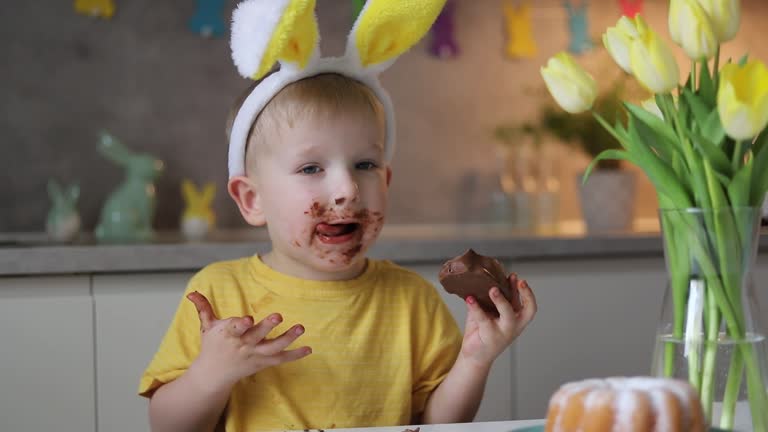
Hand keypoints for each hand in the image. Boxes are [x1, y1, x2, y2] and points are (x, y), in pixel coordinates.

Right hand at [186, 291, 311, 386]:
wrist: (214, 374)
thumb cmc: (212, 346)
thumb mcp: (206, 326)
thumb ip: (203, 308)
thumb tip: (192, 292)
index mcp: (228, 335)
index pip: (234, 328)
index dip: (240, 324)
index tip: (247, 319)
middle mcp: (243, 345)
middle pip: (257, 336)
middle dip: (267, 326)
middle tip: (278, 315)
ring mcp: (255, 355)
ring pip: (273, 347)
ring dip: (288, 338)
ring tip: (301, 327)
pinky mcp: (263, 362)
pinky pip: (281, 359)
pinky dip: (295, 355)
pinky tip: (308, 349)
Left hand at [460, 276, 536, 367]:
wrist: (474, 355)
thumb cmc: (483, 330)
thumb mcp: (491, 312)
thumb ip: (493, 297)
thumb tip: (487, 276)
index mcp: (517, 319)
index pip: (529, 306)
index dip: (528, 293)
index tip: (520, 280)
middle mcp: (514, 326)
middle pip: (527, 311)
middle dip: (525, 295)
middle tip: (518, 281)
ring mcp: (503, 332)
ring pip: (507, 315)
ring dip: (501, 301)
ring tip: (492, 289)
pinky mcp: (489, 336)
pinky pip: (483, 319)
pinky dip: (476, 307)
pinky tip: (469, 299)